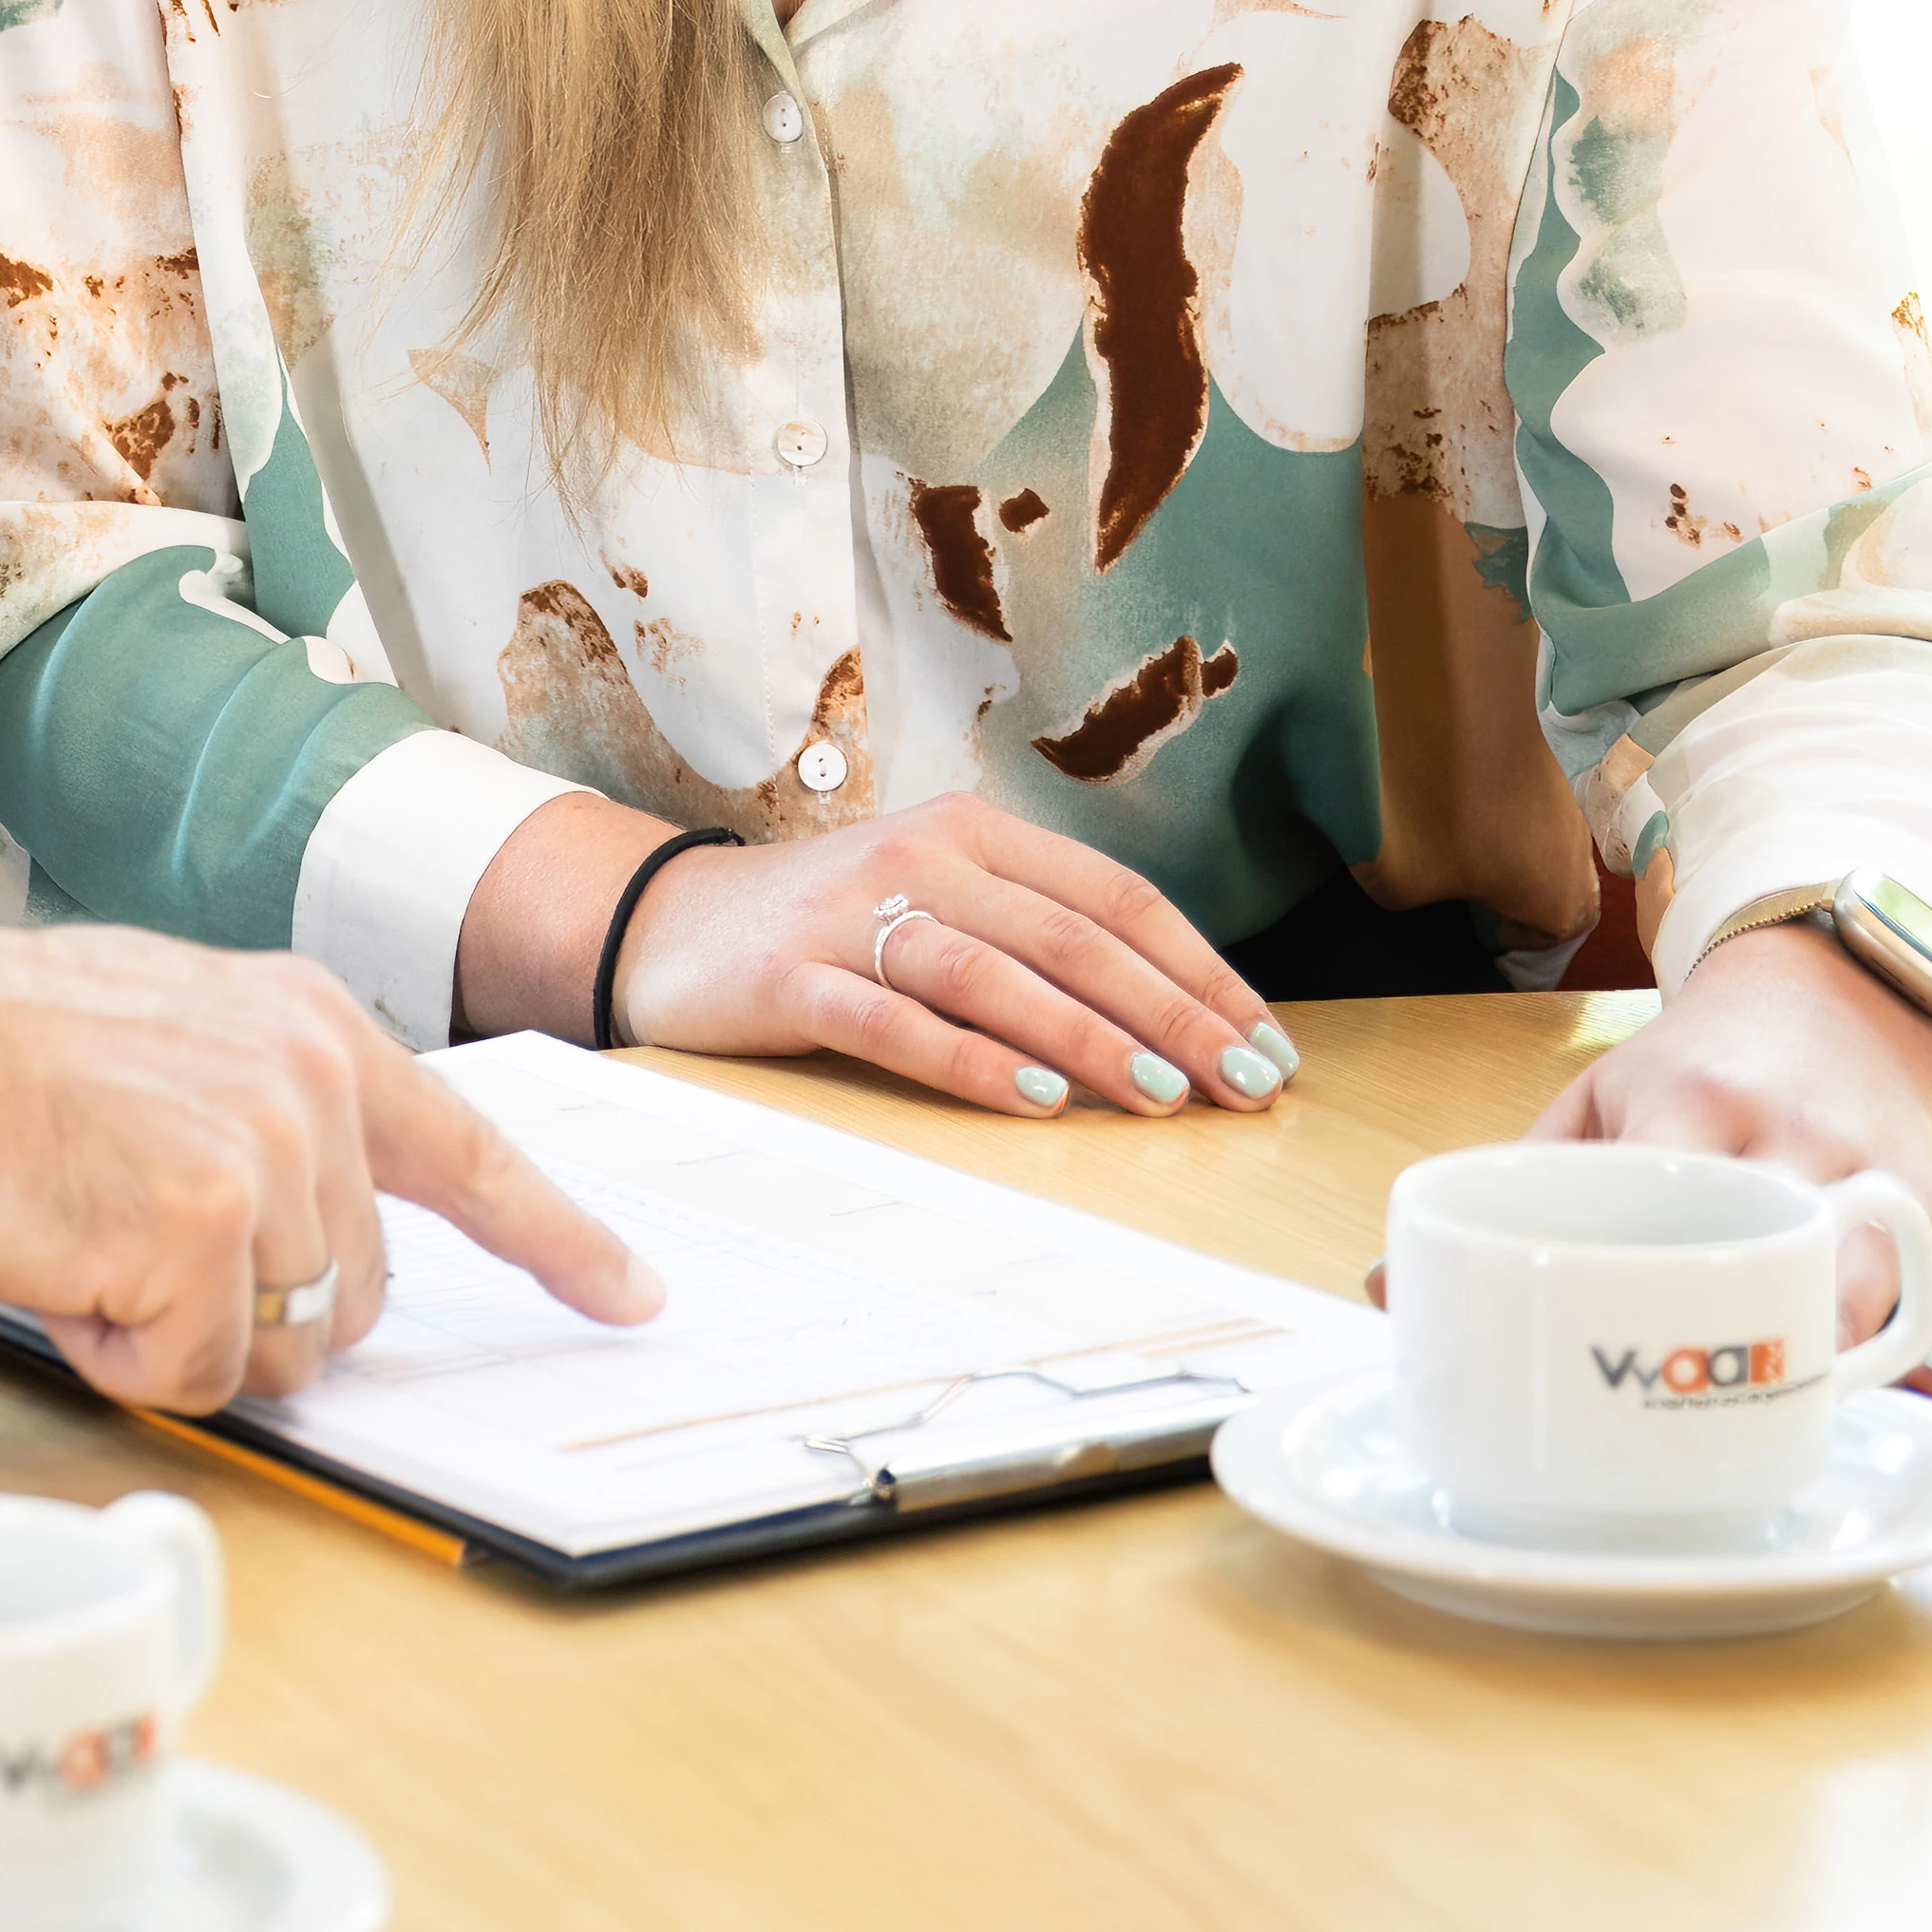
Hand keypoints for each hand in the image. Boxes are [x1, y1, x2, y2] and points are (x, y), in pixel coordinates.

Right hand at [0, 907, 667, 1410]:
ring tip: (72, 1233)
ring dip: (173, 1331)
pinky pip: (196, 1377)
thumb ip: (255, 1115)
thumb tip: (303, 1249)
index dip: (558, 1239)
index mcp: (305, 1019)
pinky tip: (52, 1265)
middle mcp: (308, 1071)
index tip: (630, 1294)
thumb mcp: (149, 1038)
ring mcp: (264, 1144)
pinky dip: (118, 1356)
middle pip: (360, 1293)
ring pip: (281, 1346)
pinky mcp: (201, 1221)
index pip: (468, 1150)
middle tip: (118, 1237)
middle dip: (252, 1310)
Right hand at [554, 799, 1296, 1120]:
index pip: (1114, 898)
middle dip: (1172, 1015)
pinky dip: (973, 1061)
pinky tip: (1034, 1100)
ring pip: (995, 976)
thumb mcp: (936, 900)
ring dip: (1089, 1040)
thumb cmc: (828, 929)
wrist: (666, 925)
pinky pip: (896, 1021)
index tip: (1265, 1042)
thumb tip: (1170, 1023)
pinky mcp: (792, 979)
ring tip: (1163, 1096)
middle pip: (1071, 938)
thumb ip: (1030, 938)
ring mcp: (851, 914)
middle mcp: (919, 855)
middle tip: (1243, 1083)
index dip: (1199, 971)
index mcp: (972, 830)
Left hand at [1520, 917, 1931, 1392]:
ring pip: (1881, 1265)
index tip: (1614, 1345)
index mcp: (1693, 1103)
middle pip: (1787, 1236)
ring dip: (1851, 1342)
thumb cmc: (1692, 1067)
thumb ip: (1517, 1186)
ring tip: (1809, 1409)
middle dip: (1762, 1319)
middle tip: (1719, 1402)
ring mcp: (1877, 1165)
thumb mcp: (1598, 1095)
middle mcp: (1795, 1133)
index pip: (1669, 1183)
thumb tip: (1401, 1290)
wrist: (1820, 992)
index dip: (1646, 1266)